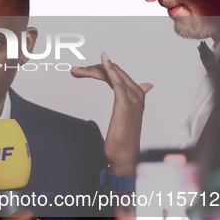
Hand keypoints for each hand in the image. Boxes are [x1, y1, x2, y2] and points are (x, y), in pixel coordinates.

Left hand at [71, 53, 152, 175]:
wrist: (125, 157)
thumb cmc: (123, 140)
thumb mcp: (125, 116)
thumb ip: (128, 99)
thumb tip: (143, 87)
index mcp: (137, 95)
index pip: (118, 74)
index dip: (100, 69)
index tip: (82, 71)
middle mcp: (137, 94)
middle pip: (115, 71)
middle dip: (93, 68)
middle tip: (76, 71)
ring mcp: (133, 99)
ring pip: (114, 74)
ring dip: (93, 69)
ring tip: (77, 71)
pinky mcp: (125, 105)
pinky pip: (118, 82)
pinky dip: (110, 69)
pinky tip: (103, 62)